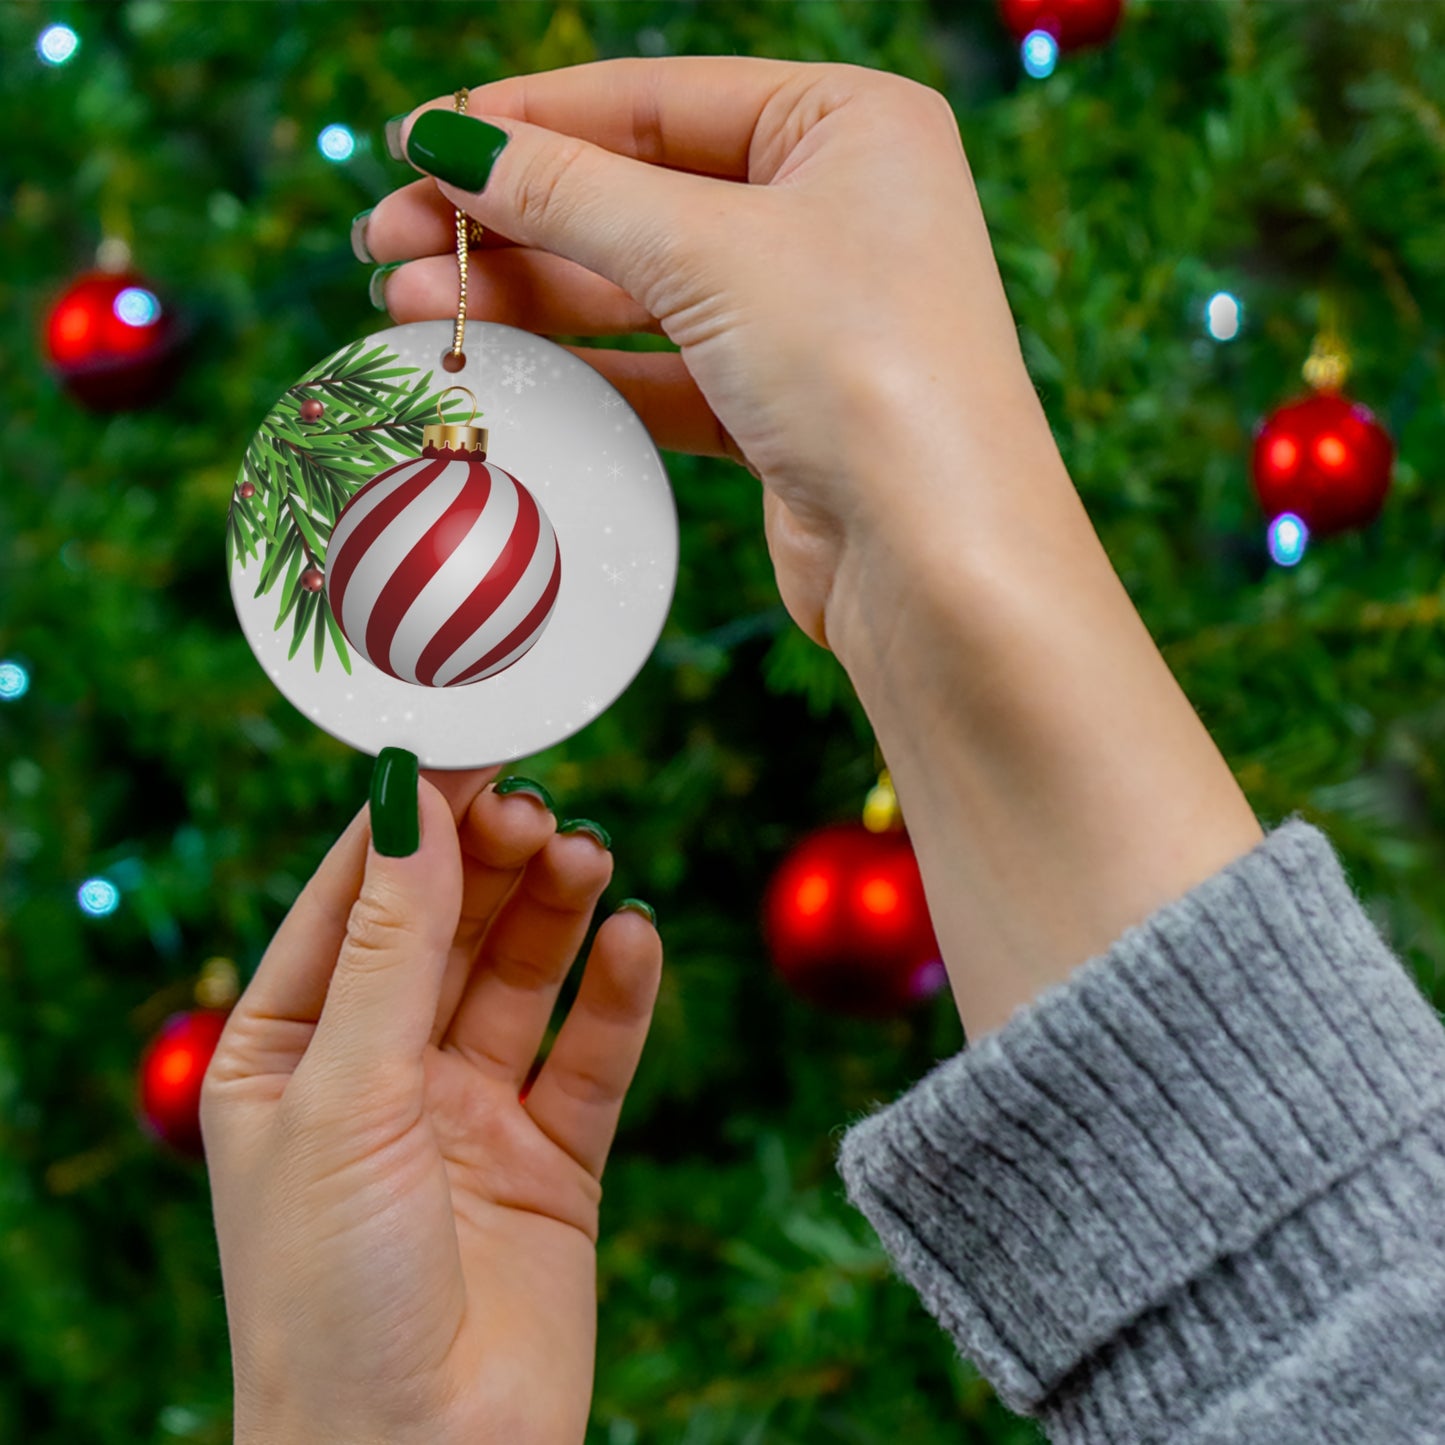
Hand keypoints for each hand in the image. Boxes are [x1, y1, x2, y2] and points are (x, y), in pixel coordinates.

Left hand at [201, 767, 661, 1444]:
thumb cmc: (331, 1294)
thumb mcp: (345, 1096)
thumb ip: (390, 947)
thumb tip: (410, 802)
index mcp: (290, 1053)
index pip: (352, 902)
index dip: (409, 823)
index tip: (468, 747)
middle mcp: (380, 1073)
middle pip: (446, 928)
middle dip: (491, 862)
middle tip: (539, 808)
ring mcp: (469, 1114)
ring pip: (521, 978)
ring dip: (555, 911)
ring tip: (589, 857)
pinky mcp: (552, 1159)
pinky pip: (590, 1055)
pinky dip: (617, 994)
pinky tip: (635, 938)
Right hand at [361, 56, 1056, 659]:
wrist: (937, 562)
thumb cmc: (863, 370)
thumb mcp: (707, 251)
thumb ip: (572, 193)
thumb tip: (451, 142)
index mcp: (848, 125)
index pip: (655, 100)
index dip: (527, 120)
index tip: (416, 141)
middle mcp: (835, 210)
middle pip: (637, 194)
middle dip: (508, 218)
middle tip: (386, 240)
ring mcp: (808, 314)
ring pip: (640, 288)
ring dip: (526, 296)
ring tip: (407, 305)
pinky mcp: (782, 408)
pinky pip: (661, 370)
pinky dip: (580, 368)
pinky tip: (494, 365)